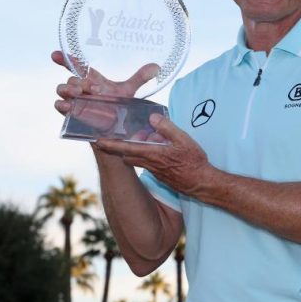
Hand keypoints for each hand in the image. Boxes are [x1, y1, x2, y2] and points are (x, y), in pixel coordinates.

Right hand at [52, 50, 160, 131]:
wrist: (115, 127)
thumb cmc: (118, 106)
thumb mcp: (129, 91)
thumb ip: (140, 78)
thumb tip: (157, 67)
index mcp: (91, 78)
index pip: (75, 65)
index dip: (64, 58)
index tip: (56, 54)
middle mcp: (81, 87)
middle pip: (71, 78)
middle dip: (80, 82)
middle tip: (95, 89)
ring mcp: (75, 100)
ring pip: (62, 89)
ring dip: (69, 90)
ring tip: (80, 95)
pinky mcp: (72, 113)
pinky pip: (59, 105)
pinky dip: (62, 104)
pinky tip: (68, 106)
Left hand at [95, 114, 213, 195]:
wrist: (202, 184)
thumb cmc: (194, 162)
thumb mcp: (184, 140)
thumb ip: (167, 128)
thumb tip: (152, 117)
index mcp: (153, 154)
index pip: (126, 148)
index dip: (111, 144)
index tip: (98, 140)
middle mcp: (150, 164)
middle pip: (128, 153)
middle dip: (124, 144)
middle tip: (130, 133)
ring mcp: (154, 171)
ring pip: (137, 158)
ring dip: (138, 148)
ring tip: (150, 138)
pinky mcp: (159, 175)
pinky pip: (146, 162)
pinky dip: (146, 154)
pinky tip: (159, 147)